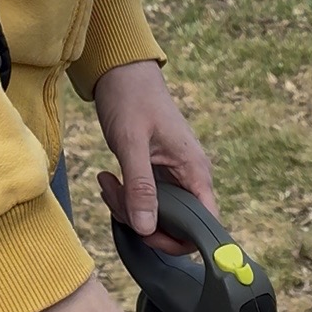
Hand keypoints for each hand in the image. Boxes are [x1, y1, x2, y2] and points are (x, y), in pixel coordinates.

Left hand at [94, 59, 217, 254]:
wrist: (122, 71)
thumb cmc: (131, 98)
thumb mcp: (131, 142)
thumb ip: (140, 187)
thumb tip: (147, 229)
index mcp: (195, 172)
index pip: (205, 225)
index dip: (180, 240)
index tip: (147, 233)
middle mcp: (191, 179)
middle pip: (176, 226)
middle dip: (142, 222)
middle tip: (114, 196)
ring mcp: (174, 179)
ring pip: (157, 216)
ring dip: (127, 209)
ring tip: (107, 182)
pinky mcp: (158, 176)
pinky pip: (146, 201)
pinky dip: (125, 199)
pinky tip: (110, 180)